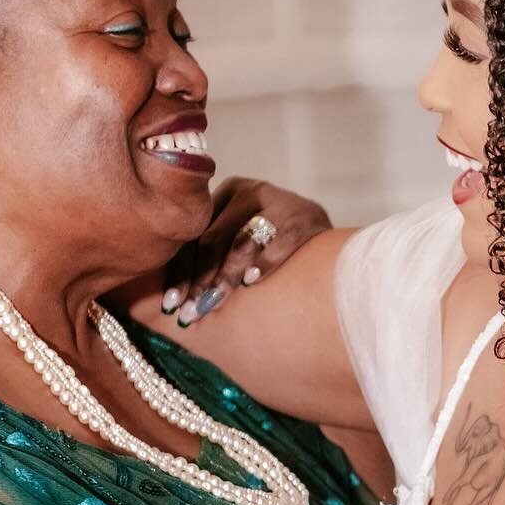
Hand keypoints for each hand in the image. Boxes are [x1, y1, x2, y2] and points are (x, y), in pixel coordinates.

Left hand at [160, 178, 330, 326]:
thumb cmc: (275, 248)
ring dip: (224, 278)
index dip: (181, 271)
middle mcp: (251, 191)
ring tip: (212, 304)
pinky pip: (277, 244)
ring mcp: (279, 202)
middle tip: (190, 312)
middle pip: (213, 239)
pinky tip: (250, 282)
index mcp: (228, 193)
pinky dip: (263, 264)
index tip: (170, 305)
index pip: (195, 234)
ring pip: (241, 243)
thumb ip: (212, 256)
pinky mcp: (304, 220)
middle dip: (199, 281)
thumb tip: (174, 301)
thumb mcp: (241, 237)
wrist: (334, 246)